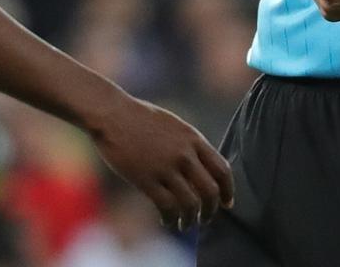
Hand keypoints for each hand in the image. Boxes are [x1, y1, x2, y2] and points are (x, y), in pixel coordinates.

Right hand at [89, 95, 233, 230]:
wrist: (111, 113)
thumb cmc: (140, 118)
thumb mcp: (173, 125)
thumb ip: (189, 145)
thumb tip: (201, 169)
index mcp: (193, 139)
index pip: (222, 170)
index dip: (228, 190)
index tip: (227, 203)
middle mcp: (184, 154)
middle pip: (210, 191)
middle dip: (211, 211)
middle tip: (205, 219)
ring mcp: (165, 167)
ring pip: (190, 204)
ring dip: (190, 220)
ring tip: (185, 224)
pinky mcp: (146, 179)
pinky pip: (167, 207)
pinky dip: (171, 220)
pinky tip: (167, 222)